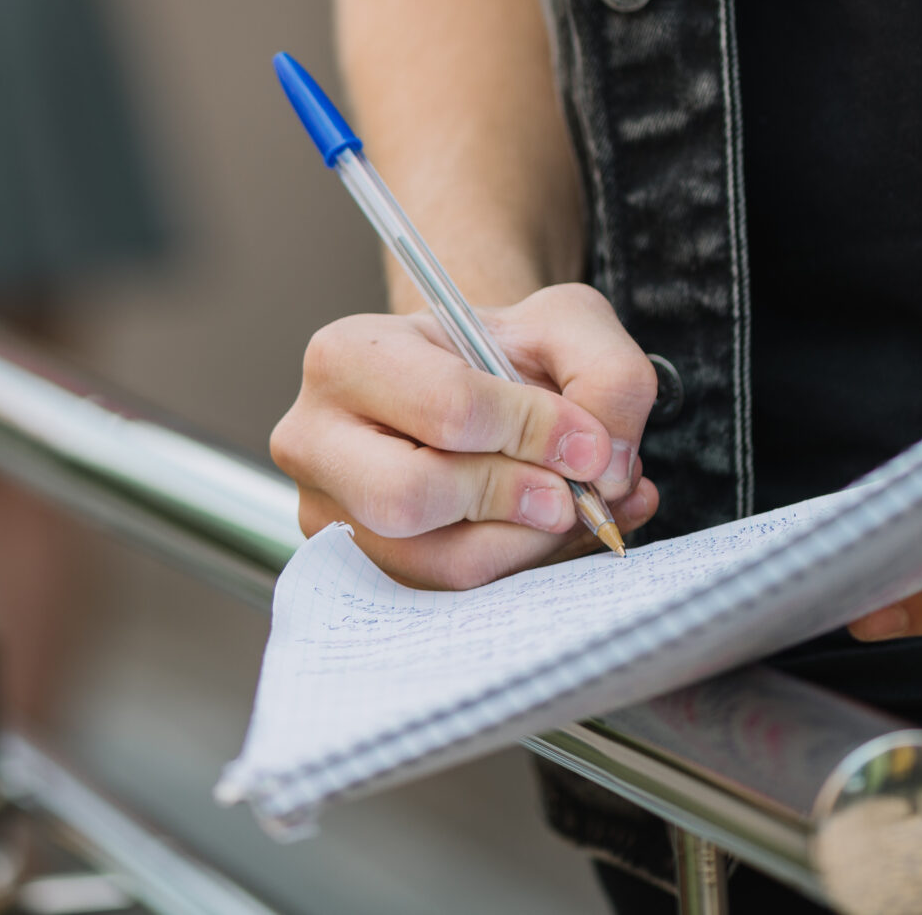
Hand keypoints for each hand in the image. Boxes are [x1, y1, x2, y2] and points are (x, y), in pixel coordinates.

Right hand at [271, 283, 661, 589]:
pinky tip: (554, 533)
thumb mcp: (566, 325)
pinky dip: (520, 570)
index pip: (447, 409)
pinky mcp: (363, 572)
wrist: (469, 387)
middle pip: (409, 497)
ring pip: (436, 563)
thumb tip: (605, 465)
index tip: (592, 442)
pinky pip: (451, 596)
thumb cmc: (502, 353)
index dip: (538, 431)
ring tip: (576, 508)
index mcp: (347, 357)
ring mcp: (329, 516)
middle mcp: (315, 440)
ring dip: (527, 545)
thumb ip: (607, 376)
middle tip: (570, 492)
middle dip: (512, 498)